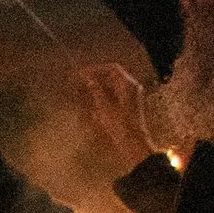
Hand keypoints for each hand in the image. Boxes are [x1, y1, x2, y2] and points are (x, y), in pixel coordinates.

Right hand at [70, 61, 157, 185]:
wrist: (133, 143)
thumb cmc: (121, 125)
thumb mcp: (105, 107)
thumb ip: (96, 90)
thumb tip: (88, 79)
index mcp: (128, 85)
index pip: (112, 69)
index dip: (96, 70)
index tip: (82, 74)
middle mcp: (131, 88)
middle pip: (112, 76)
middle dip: (96, 78)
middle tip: (80, 82)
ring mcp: (130, 97)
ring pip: (112, 86)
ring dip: (98, 87)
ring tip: (83, 91)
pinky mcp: (128, 106)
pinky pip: (114, 95)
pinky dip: (102, 96)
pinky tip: (92, 102)